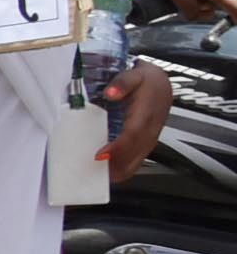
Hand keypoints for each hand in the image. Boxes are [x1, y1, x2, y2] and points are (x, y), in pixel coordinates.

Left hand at [105, 61, 173, 182]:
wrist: (161, 84)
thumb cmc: (145, 81)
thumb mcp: (133, 75)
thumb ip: (122, 83)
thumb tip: (111, 92)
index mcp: (146, 114)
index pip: (132, 135)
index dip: (117, 148)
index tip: (100, 155)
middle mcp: (150, 129)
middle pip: (134, 152)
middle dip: (115, 165)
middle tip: (93, 173)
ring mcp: (150, 138)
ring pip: (138, 159)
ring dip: (119, 171)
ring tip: (98, 179)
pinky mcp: (147, 142)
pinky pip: (138, 159)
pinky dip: (125, 169)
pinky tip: (111, 175)